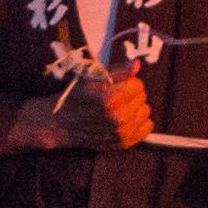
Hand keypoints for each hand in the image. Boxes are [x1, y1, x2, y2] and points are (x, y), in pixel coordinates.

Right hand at [33, 72, 151, 151]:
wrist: (63, 123)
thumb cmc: (77, 97)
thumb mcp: (93, 78)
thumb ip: (118, 71)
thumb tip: (137, 64)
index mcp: (110, 98)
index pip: (138, 85)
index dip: (129, 82)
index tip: (120, 84)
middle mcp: (117, 117)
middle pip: (142, 98)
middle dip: (133, 94)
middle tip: (119, 96)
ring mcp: (120, 132)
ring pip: (145, 113)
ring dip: (137, 108)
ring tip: (123, 107)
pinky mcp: (122, 143)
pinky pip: (145, 131)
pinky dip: (142, 123)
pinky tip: (132, 119)